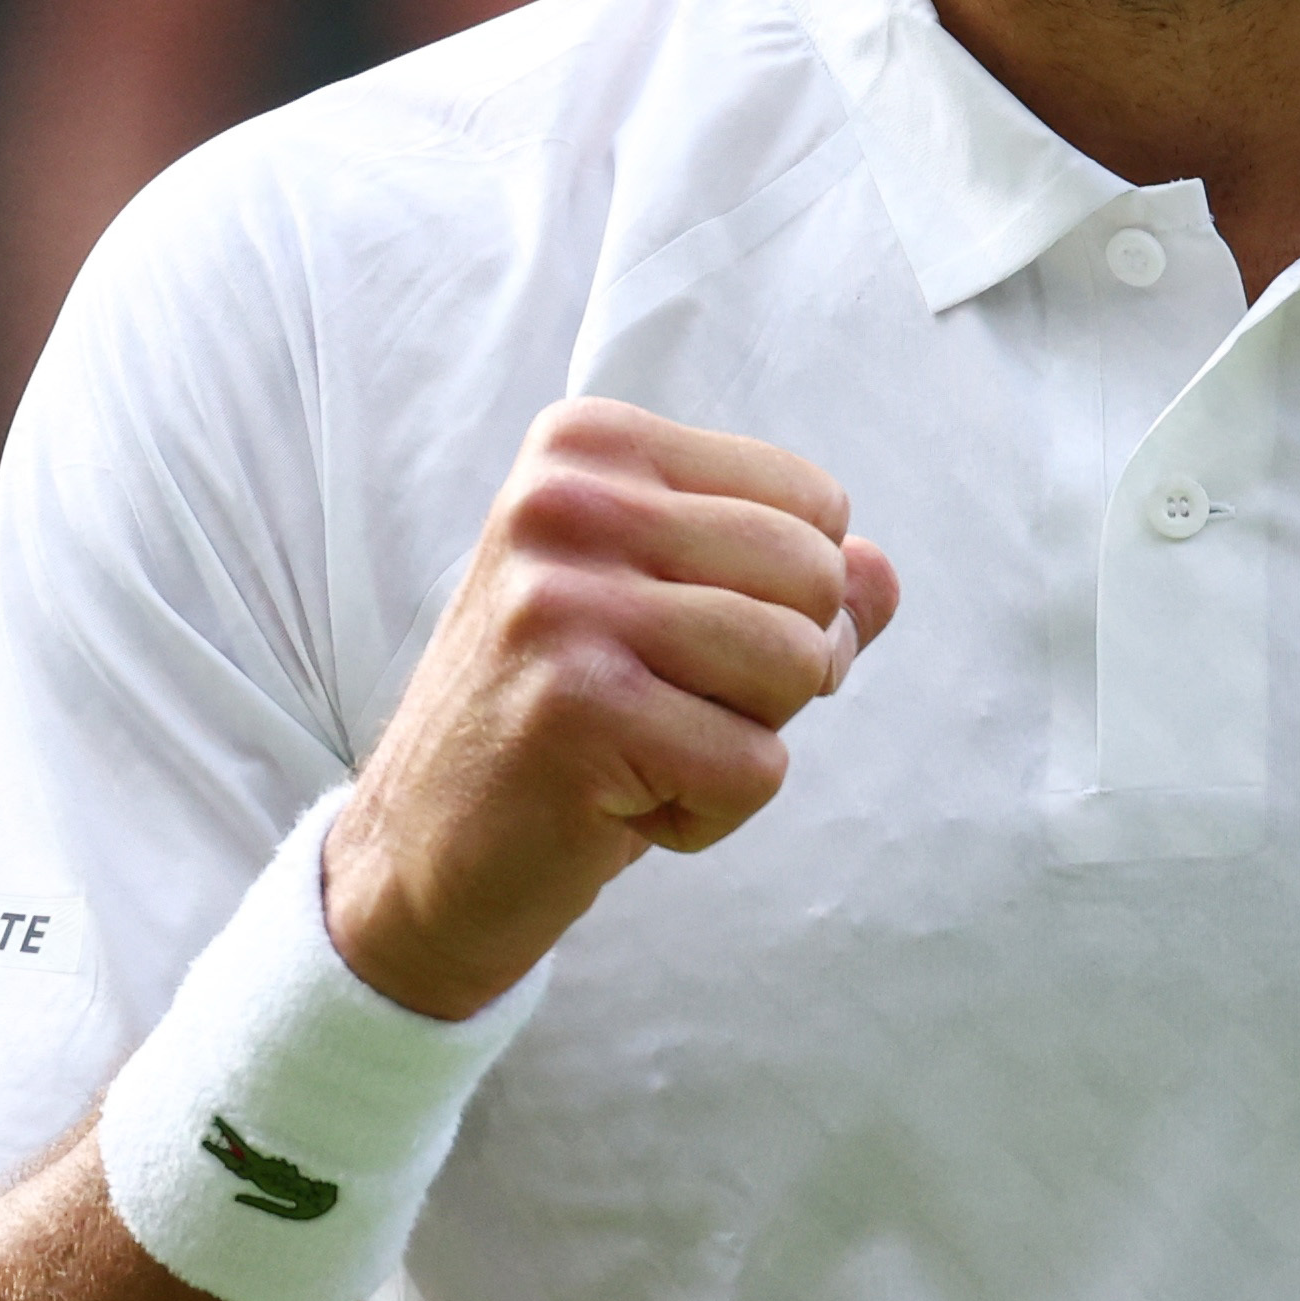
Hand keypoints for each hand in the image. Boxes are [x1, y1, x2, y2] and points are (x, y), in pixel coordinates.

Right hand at [323, 403, 900, 1019]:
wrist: (417, 855)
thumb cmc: (563, 721)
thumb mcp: (673, 618)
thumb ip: (789, 583)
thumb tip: (882, 571)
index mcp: (589, 445)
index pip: (813, 501)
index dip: (789, 598)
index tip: (678, 641)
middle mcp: (566, 502)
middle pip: (817, 578)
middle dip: (779, 671)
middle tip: (666, 707)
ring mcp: (563, 601)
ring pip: (799, 664)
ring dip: (745, 741)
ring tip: (643, 750)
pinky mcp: (576, 708)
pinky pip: (756, 767)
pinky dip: (711, 812)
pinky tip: (618, 803)